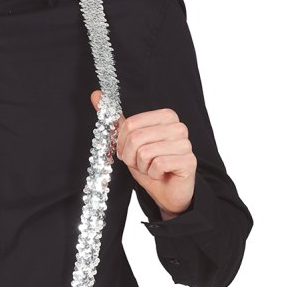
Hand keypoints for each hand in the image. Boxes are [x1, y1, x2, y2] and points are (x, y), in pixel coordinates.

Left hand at [90, 90, 194, 217]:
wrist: (167, 192)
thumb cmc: (149, 165)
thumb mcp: (128, 142)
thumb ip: (115, 119)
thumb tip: (96, 94)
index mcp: (166, 116)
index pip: (130, 124)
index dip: (122, 143)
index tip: (127, 152)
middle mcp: (179, 126)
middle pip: (136, 138)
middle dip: (131, 156)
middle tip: (140, 163)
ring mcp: (186, 143)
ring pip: (145, 152)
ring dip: (142, 167)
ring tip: (151, 169)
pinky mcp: (189, 161)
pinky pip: (157, 165)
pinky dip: (153, 174)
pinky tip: (161, 175)